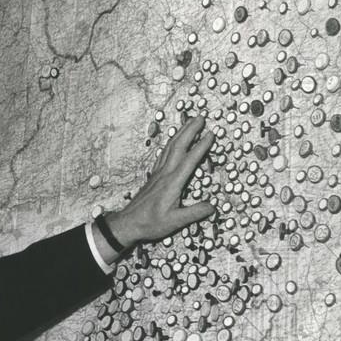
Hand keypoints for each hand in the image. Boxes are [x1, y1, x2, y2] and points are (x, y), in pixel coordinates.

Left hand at [105, 115, 215, 248]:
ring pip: (170, 148)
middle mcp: (164, 174)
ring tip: (190, 123)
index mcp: (172, 183)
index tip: (211, 134)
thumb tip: (212, 206)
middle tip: (201, 117)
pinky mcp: (154, 177)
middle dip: (190, 130)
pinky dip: (171, 144)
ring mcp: (158, 174)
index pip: (189, 160)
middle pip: (178, 147)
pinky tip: (174, 142)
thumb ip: (194, 213)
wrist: (128, 223)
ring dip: (180, 134)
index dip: (201, 146)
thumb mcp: (174, 222)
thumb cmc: (150, 223)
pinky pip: (163, 155)